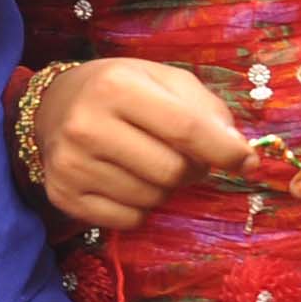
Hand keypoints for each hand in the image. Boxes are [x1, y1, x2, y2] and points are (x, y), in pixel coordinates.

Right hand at [30, 58, 253, 227]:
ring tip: (148, 164)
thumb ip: (209, 112)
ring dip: (164, 188)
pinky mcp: (62, 195)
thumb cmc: (123, 90)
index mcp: (116, 86)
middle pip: (172, 172)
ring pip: (152, 199)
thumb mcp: (166, 81)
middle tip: (183, 156)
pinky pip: (128, 220)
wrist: (54, 105)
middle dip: (191, 169)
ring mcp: (70, 164)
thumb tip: (243, 158)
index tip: (246, 161)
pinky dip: (139, 207)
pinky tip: (125, 181)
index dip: (225, 151)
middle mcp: (86, 125)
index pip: (186, 129)